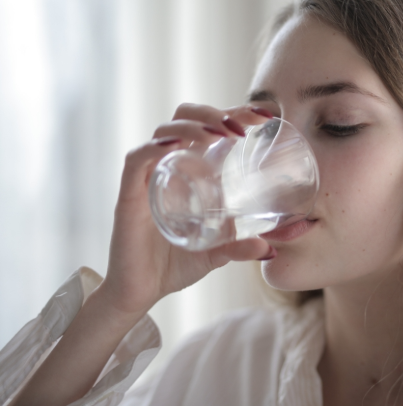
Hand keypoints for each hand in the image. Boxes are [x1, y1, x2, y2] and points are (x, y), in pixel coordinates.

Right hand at [98, 103, 274, 314]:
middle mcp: (168, 166)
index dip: (234, 113)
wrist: (140, 293)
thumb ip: (240, 247)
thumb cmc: (174, 265)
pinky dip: (154, 147)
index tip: (264, 115)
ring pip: (164, 131)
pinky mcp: (129, 195)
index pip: (209, 127)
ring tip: (219, 134)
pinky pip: (137, 160)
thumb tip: (270, 250)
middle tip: (241, 127)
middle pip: (185, 118)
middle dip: (213, 112)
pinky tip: (175, 145)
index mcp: (189, 170)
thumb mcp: (216, 253)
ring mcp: (147, 178)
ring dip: (193, 125)